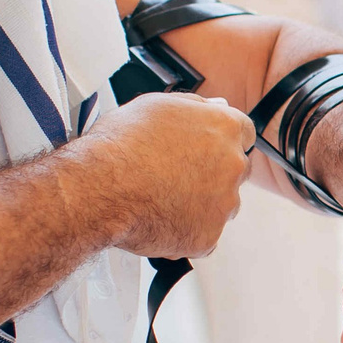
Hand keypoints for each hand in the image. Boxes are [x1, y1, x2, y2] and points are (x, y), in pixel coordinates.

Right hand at [87, 92, 254, 258]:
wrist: (99, 188)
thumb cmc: (121, 144)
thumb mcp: (157, 105)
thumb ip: (196, 106)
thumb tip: (217, 106)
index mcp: (224, 128)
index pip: (243, 133)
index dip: (221, 142)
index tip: (203, 149)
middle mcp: (233, 165)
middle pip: (236, 171)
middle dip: (213, 174)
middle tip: (176, 176)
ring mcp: (223, 204)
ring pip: (222, 206)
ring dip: (201, 204)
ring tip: (161, 199)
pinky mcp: (208, 237)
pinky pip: (204, 235)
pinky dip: (186, 231)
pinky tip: (159, 220)